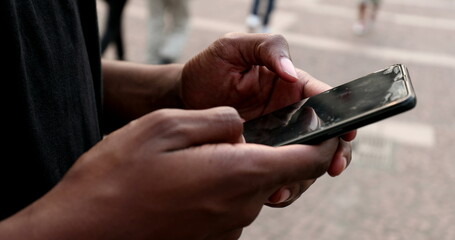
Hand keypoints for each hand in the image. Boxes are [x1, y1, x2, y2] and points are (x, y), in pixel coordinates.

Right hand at [10, 107, 349, 239]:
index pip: (304, 162)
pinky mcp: (210, 239)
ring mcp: (225, 229)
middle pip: (274, 172)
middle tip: (229, 134)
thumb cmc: (116, 178)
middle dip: (266, 150)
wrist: (83, 231)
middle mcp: (238, 208)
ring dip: (236, 168)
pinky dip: (220, 187)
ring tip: (194, 157)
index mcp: (234, 174)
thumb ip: (215, 122)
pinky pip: (229, 205)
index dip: (324, 143)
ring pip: (250, 188)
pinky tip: (184, 182)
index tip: (331, 130)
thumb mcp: (164, 127)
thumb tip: (239, 127)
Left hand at [181, 32, 355, 207]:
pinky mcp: (261, 156)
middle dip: (334, 154)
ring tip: (285, 189)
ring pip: (305, 161)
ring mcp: (278, 137)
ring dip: (304, 177)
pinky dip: (282, 187)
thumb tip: (291, 73)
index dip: (341, 117)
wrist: (182, 97)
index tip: (346, 135)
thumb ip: (267, 48)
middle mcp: (290, 113)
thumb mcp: (234, 46)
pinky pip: (279, 174)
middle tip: (331, 168)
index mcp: (292, 85)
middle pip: (325, 136)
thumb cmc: (209, 67)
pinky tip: (270, 195)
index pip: (326, 100)